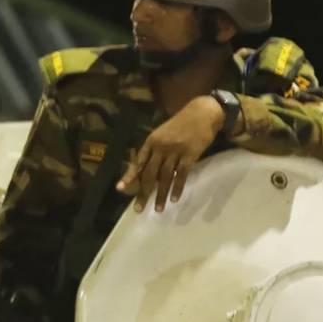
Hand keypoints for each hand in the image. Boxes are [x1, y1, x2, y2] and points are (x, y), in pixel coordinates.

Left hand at [117, 94, 226, 211]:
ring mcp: (175, 151)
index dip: (129, 176)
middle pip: (149, 174)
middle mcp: (160, 147)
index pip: (138, 162)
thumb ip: (155, 151)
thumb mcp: (163, 133)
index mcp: (151, 141)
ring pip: (165, 177)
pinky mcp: (189, 155)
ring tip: (158, 209)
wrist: (202, 112)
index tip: (120, 189)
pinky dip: (177, 188)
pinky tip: (174, 199)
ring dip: (161, 195)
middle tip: (139, 209)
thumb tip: (148, 171)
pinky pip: (181, 175)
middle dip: (144, 193)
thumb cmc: (181, 124)